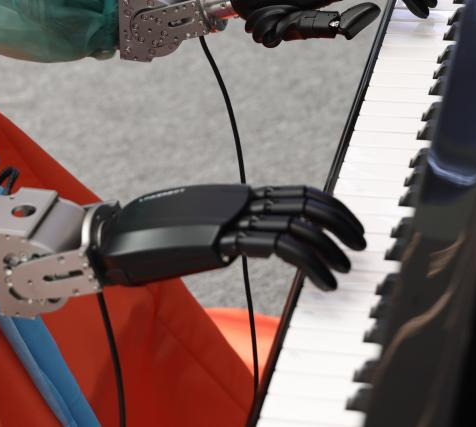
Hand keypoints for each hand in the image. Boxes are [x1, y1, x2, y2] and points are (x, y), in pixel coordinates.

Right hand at [91, 184, 364, 290]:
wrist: (116, 239)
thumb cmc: (151, 240)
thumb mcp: (201, 234)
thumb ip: (226, 234)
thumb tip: (240, 246)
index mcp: (238, 198)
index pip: (296, 193)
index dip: (329, 206)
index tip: (349, 226)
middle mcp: (240, 201)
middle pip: (304, 202)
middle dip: (340, 222)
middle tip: (359, 244)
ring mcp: (232, 217)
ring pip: (297, 223)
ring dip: (330, 248)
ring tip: (343, 269)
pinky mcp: (223, 239)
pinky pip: (279, 245)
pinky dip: (310, 263)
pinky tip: (322, 281)